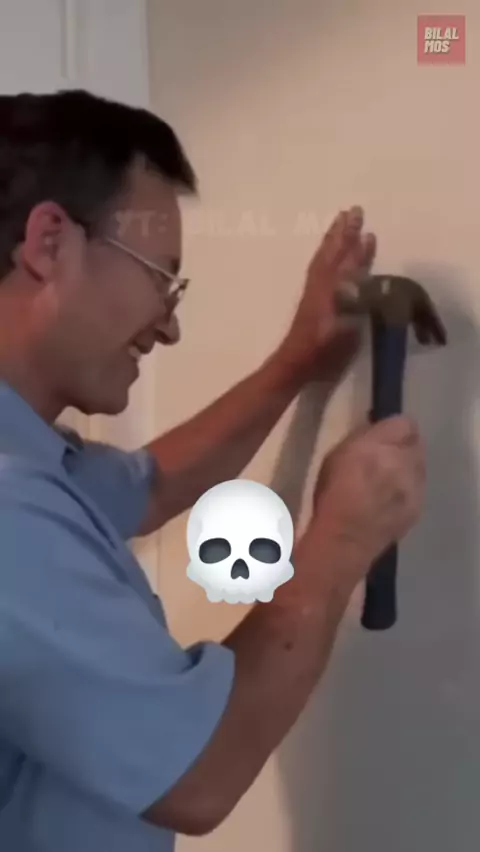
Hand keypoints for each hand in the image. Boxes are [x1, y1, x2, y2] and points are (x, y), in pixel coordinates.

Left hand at [284, 206, 376, 380]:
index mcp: (330, 292)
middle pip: (334, 254)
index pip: (346, 264)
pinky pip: (320, 270)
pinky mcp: (312, 303)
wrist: (294, 365)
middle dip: (345, 233)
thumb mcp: (342, 327)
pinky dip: (327, 257)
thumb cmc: (322, 352)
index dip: (357, 247)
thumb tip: (362, 281)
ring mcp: (315, 294)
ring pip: (325, 260)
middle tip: (353, 211)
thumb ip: (352, 302)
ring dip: (335, 241)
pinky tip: (334, 256)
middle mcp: (322, 287)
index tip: (366, 227)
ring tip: (343, 224)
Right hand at [311, 415, 425, 588]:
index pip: (404, 423)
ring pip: (419, 466)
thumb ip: (361, 439)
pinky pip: (418, 489)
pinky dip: (408, 490)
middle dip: (403, 446)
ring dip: (407, 468)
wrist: (344, 539)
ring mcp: (415, 486)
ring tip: (387, 480)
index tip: (382, 434)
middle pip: (416, 443)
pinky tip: (391, 499)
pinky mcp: (418, 507)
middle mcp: (404, 461)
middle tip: (385, 456)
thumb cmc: (331, 495)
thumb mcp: (336, 455)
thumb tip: (373, 431)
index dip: (393, 428)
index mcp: (380, 444)